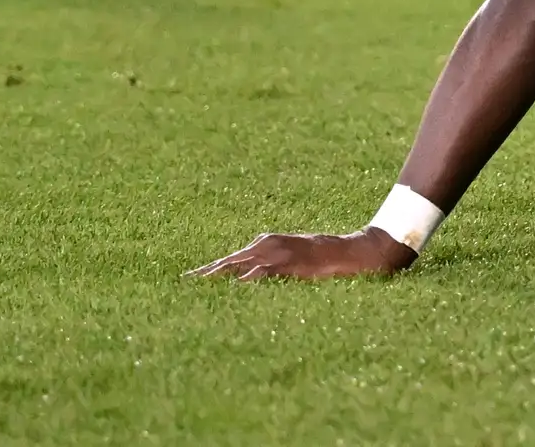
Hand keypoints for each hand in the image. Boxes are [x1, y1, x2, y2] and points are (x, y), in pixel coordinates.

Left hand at [187, 228, 416, 281]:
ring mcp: (278, 254)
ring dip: (218, 278)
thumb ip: (273, 266)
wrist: (353, 253)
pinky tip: (232, 290)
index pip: (231, 259)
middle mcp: (268, 245)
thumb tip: (251, 280)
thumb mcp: (294, 258)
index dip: (209, 271)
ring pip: (240, 266)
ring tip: (197, 292)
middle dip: (206, 274)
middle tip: (181, 286)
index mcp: (267, 243)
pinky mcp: (289, 265)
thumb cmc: (324, 258)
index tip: (188, 281)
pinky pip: (263, 274)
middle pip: (228, 261)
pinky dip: (246, 282)